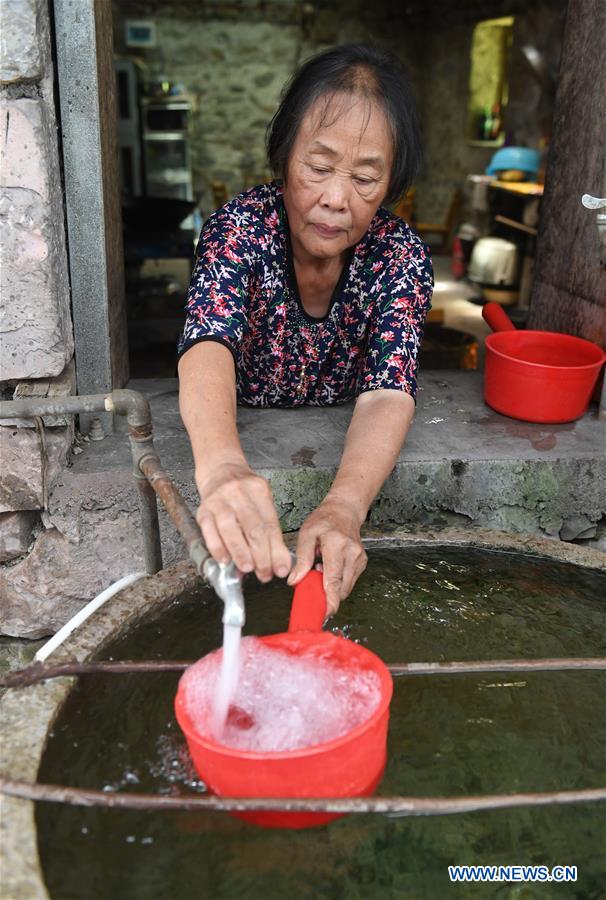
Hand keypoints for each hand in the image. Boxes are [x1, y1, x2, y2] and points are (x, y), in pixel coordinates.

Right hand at [195, 461, 291, 582]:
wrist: (219, 470)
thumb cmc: (243, 491)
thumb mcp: (262, 502)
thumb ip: (269, 531)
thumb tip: (278, 562)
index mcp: (259, 491)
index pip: (270, 524)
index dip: (276, 550)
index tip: (281, 569)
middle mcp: (239, 493)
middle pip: (253, 528)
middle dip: (261, 556)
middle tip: (264, 574)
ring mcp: (219, 501)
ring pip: (231, 530)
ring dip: (241, 554)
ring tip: (248, 569)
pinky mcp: (203, 511)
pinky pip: (210, 533)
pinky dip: (218, 549)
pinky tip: (225, 561)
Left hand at [287, 497, 367, 615]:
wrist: (344, 511)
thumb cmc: (323, 520)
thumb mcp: (306, 535)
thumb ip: (302, 559)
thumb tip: (295, 581)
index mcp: (336, 545)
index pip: (333, 578)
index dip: (330, 599)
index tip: (326, 613)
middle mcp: (352, 553)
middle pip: (341, 587)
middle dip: (327, 594)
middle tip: (314, 583)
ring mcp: (360, 558)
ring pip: (346, 587)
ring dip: (332, 586)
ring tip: (322, 569)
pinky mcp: (362, 562)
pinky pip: (349, 581)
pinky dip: (338, 581)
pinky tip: (331, 568)